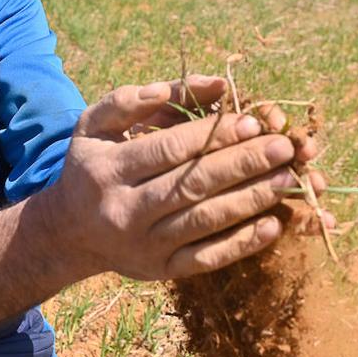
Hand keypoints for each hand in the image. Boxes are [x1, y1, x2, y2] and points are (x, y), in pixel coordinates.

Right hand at [35, 75, 331, 281]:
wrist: (70, 232)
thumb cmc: (92, 164)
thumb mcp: (98, 124)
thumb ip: (142, 98)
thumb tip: (207, 85)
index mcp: (108, 170)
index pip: (168, 150)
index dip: (213, 135)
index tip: (252, 121)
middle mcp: (124, 211)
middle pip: (192, 186)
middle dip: (243, 165)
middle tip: (284, 148)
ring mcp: (144, 246)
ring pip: (205, 222)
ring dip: (251, 200)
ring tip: (288, 179)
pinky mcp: (161, 271)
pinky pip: (208, 258)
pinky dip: (243, 243)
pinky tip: (274, 224)